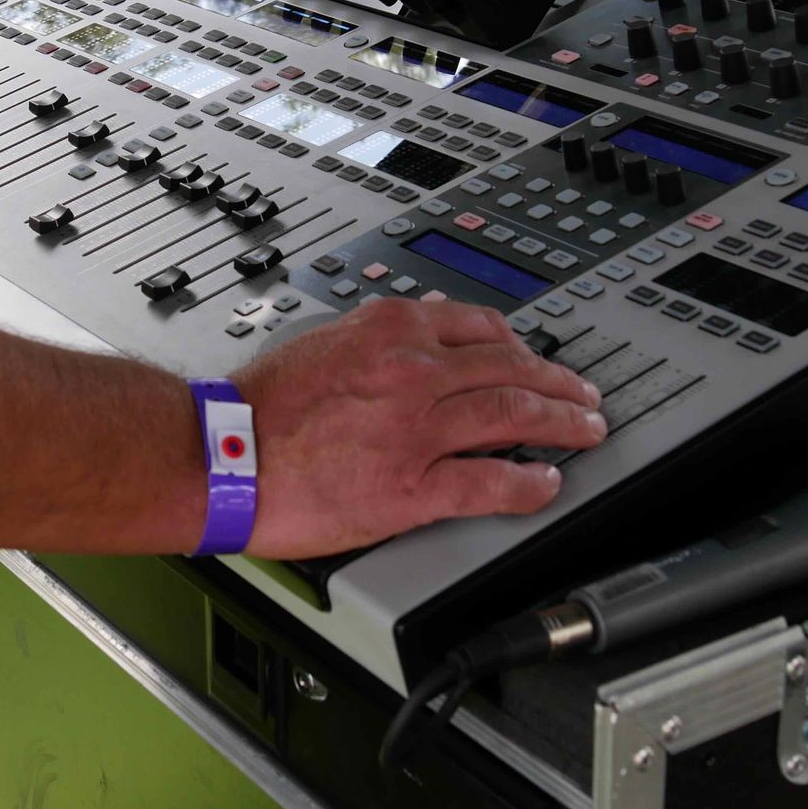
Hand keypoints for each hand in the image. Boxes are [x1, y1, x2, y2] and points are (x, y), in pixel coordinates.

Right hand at [233, 299, 606, 557]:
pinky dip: (528, 484)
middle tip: (586, 396)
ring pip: (514, 417)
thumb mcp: (326, 337)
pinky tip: (547, 485)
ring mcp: (418, 431)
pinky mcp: (412, 489)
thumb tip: (423, 319)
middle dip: (560, 384)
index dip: (524, 346)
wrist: (220, 454)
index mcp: (391, 331)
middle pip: (512, 370)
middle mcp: (413, 373)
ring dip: (562, 425)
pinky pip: (489, 484)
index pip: (482, 329)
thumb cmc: (258, 404)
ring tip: (586, 431)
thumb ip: (380, 330)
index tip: (539, 357)